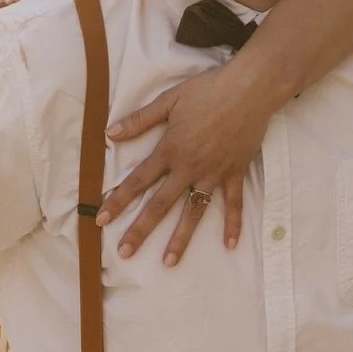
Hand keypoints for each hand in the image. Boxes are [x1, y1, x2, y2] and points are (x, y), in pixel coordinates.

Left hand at [97, 62, 270, 263]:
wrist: (250, 88)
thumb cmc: (208, 90)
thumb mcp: (169, 100)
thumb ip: (140, 120)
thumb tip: (110, 133)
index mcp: (170, 150)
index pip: (137, 181)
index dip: (118, 201)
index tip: (102, 220)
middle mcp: (188, 168)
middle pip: (160, 204)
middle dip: (140, 230)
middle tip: (125, 253)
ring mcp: (213, 174)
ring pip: (194, 212)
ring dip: (180, 238)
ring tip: (168, 262)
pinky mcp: (235, 173)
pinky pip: (232, 203)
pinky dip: (232, 224)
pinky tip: (228, 245)